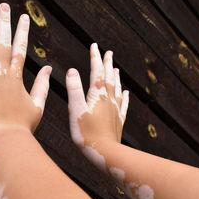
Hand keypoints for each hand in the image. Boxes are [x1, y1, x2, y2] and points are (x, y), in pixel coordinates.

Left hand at [0, 3, 51, 143]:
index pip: (20, 48)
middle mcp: (0, 72)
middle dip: (3, 22)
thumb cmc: (22, 125)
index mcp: (16, 77)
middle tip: (2, 5)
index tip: (23, 17)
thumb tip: (50, 68)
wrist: (4, 137)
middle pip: (1, 41)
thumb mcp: (38, 105)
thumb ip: (43, 85)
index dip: (21, 31)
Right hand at [66, 43, 128, 168]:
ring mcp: (115, 110)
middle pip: (109, 78)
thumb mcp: (76, 110)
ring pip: (116, 89)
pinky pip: (123, 104)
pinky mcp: (118, 121)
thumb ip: (74, 89)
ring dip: (116, 77)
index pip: (97, 72)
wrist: (104, 152)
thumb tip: (72, 70)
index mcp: (97, 96)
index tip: (95, 46)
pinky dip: (124, 96)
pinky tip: (126, 93)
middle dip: (107, 64)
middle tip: (108, 52)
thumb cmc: (86, 133)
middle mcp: (108, 100)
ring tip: (116, 68)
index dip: (95, 58)